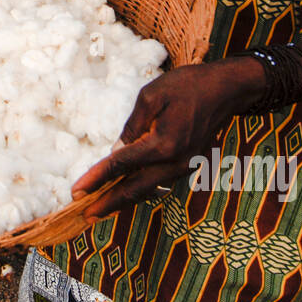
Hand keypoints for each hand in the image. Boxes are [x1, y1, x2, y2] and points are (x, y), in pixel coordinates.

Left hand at [71, 59, 262, 219]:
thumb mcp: (150, 97)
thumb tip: (117, 152)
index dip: (96, 178)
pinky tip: (125, 192)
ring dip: (123, 200)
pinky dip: (141, 189)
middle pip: (135, 190)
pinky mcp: (189, 166)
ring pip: (149, 190)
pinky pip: (160, 182)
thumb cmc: (186, 86)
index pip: (121, 165)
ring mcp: (185, 167)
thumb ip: (132, 127)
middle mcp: (176, 163)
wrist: (225, 90)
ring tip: (99, 209)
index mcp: (164, 144)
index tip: (75, 191)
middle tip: (84, 215)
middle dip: (108, 204)